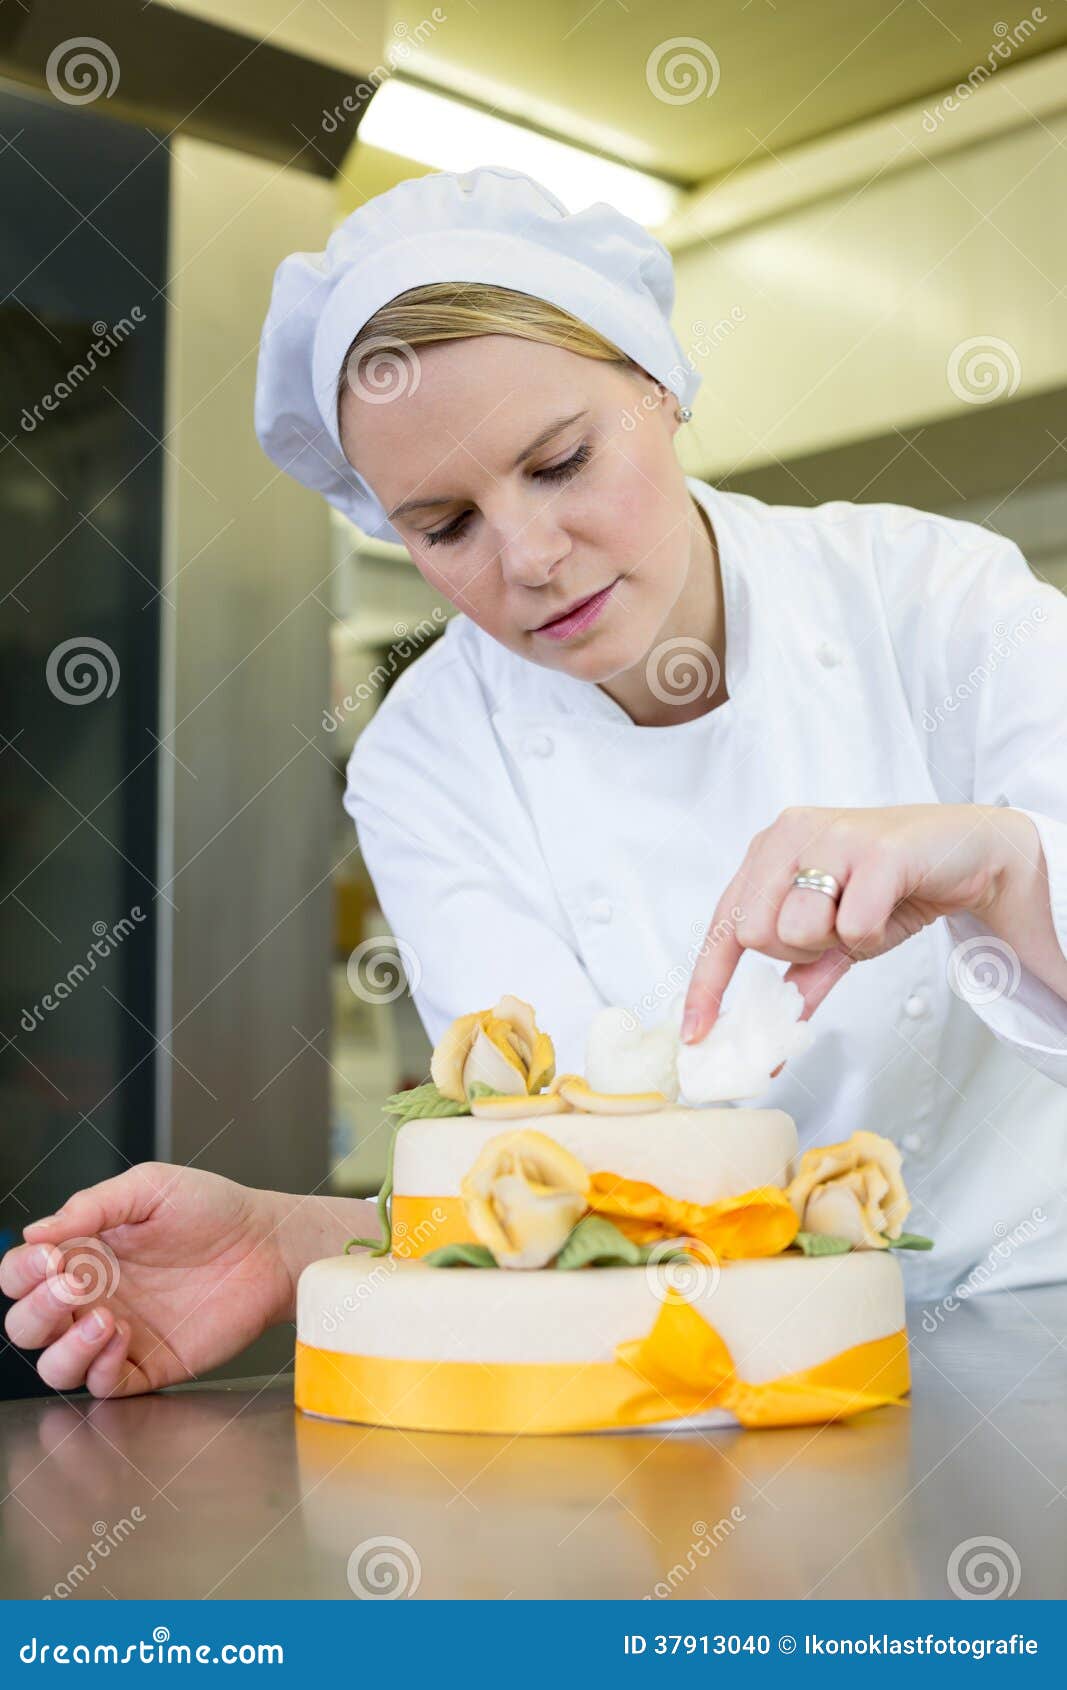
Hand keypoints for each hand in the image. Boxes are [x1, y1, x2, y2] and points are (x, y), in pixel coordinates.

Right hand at [1, 1163, 293, 1397]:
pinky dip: (101, 1367)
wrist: (267, 1244)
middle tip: (73, 1285)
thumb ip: (91, 1206)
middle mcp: (92, 1297)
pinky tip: (126, 1336)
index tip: (49, 1257)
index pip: (21, 1275)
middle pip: (26, 1325)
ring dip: (64, 1348)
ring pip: (55, 1366)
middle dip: (37, 1310)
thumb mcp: (150, 1188)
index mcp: (84, 1254)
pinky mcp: (148, 1365)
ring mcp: (117, 1335)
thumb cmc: (213, 1209)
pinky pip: (103, 1385)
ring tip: (105, 1318)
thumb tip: (34, 1233)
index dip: (22, 1273)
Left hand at [682, 802, 1028, 1042]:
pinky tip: (888, 908)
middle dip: (796, 952)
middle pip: (754, 933)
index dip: (707, 983)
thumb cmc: (893, 888)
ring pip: (795, 929)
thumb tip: (769, 1038)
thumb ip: (801, 976)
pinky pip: (850, 926)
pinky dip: (870, 936)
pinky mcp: (875, 849)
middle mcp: (790, 833)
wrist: (968, 853)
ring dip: (835, 942)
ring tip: (862, 914)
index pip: (723, 924)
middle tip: (836, 932)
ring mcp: (830, 835)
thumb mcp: (836, 935)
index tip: (697, 1034)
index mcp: (770, 850)